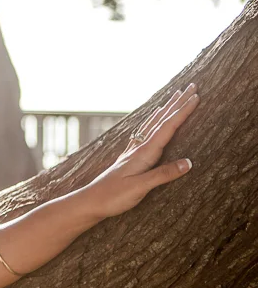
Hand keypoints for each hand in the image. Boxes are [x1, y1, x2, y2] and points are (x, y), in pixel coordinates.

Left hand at [86, 84, 197, 217]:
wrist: (90, 201)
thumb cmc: (114, 197)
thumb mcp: (140, 188)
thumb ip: (163, 174)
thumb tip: (189, 162)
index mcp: (143, 153)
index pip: (167, 128)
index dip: (182, 112)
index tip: (196, 96)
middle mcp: (138, 148)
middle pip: (161, 120)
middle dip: (177, 103)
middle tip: (192, 86)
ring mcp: (133, 151)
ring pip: (153, 123)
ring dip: (167, 109)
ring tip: (175, 95)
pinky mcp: (130, 157)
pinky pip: (146, 132)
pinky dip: (154, 121)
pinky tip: (153, 118)